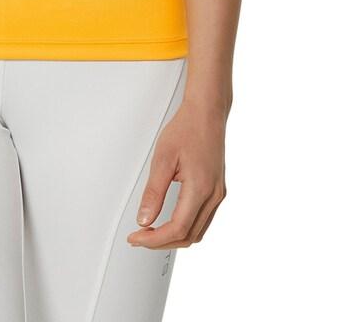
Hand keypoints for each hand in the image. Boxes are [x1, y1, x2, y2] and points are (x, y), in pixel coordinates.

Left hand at [126, 99, 226, 249]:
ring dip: (174, 238)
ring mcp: (217, 194)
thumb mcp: (163, 158)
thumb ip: (153, 192)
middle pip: (188, 236)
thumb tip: (144, 218)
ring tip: (151, 233)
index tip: (137, 237)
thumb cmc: (187, 128)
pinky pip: (202, 220)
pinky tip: (170, 223)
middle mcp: (213, 195)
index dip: (154, 239)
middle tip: (139, 237)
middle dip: (161, 242)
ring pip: (197, 232)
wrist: (207, 113)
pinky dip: (185, 228)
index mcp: (200, 188)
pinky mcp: (217, 190)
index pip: (177, 228)